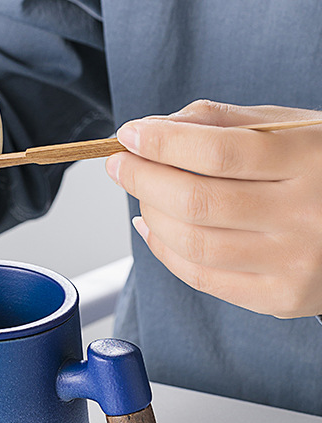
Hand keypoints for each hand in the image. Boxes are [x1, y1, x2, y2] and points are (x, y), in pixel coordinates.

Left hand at [106, 100, 321, 318]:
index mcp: (311, 162)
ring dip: (150, 213)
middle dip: (143, 178)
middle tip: (120, 164)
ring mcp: (293, 264)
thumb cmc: (321, 171)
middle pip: (196, 201)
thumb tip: (155, 127)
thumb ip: (222, 123)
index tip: (131, 134)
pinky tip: (153, 224)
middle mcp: (306, 216)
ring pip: (192, 243)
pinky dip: (164, 250)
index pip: (217, 152)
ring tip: (141, 192)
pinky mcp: (280, 299)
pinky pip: (201, 277)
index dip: (163, 143)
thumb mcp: (289, 129)